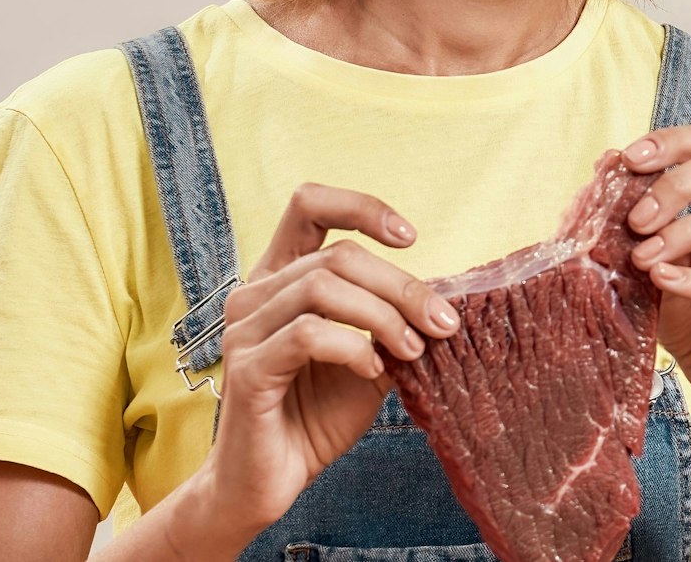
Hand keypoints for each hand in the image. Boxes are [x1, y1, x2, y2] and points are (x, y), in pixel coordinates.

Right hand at [198, 183, 461, 534]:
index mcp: (281, 279)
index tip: (410, 237)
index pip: (309, 205)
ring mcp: (244, 330)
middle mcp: (255, 295)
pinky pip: (308, 334)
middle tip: (441, 323)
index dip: (362, 208)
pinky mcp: (247, 369)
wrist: (267, 483)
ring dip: (384, 317)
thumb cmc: (315, 418)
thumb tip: (445, 300)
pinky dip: (353, 347)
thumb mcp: (370, 361)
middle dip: (401, 286)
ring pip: (323, 288)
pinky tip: (373, 371)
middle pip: (338, 256)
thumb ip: (394, 325)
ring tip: (412, 351)